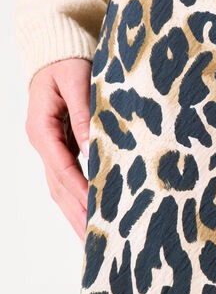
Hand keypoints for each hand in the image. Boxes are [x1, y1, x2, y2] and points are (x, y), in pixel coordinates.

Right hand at [25, 57, 92, 242]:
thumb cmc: (67, 62)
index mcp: (42, 129)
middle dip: (76, 214)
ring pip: (59, 188)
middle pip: (58, 186)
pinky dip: (77, 199)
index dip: (79, 190)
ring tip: (90, 241)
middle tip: (93, 242)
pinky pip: (66, 179)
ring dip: (75, 214)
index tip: (95, 210)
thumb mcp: (77, 81)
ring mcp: (49, 148)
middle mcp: (42, 143)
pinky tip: (88, 216)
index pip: (62, 167)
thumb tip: (92, 148)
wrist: (55, 51)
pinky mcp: (60, 148)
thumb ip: (83, 114)